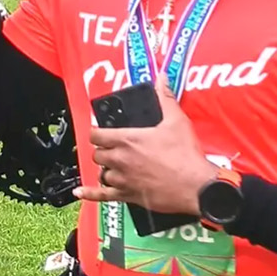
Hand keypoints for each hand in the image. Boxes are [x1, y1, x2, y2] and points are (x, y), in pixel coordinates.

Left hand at [75, 75, 220, 215]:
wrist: (196, 186)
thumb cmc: (185, 155)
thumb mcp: (176, 120)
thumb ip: (165, 98)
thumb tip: (162, 79)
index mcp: (127, 139)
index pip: (96, 134)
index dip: (97, 132)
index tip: (100, 131)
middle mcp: (119, 159)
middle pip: (97, 153)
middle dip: (103, 150)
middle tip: (112, 148)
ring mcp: (122, 179)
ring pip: (101, 173)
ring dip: (105, 168)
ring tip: (113, 166)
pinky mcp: (128, 196)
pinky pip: (102, 196)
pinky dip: (89, 194)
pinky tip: (80, 192)